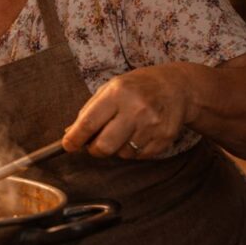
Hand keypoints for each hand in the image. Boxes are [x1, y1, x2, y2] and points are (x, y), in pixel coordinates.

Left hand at [62, 64, 192, 159]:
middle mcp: (136, 109)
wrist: (177, 88)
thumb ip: (90, 111)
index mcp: (117, 94)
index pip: (88, 123)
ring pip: (123, 154)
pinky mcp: (164, 138)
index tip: (68, 145)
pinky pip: (140, 156)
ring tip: (123, 132)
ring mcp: (152, 125)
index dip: (74, 138)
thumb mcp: (111, 88)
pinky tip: (139, 134)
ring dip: (117, 149)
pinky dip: (134, 150)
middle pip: (105, 146)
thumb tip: (71, 134)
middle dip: (94, 150)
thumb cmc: (137, 88)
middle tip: (95, 144)